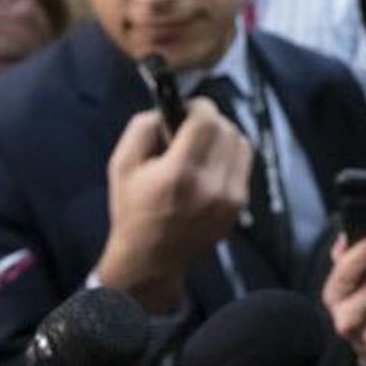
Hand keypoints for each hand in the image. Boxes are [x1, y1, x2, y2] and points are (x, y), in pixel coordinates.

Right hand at [98, 101, 252, 311]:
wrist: (151, 258)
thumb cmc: (133, 208)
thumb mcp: (122, 163)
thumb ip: (143, 127)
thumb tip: (170, 109)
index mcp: (180, 174)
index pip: (207, 121)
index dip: (197, 107)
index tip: (184, 111)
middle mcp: (212, 185)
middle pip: (226, 128)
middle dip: (208, 121)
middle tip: (188, 130)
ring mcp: (231, 197)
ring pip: (241, 143)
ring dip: (222, 136)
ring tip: (200, 147)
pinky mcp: (240, 205)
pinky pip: (243, 164)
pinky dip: (229, 156)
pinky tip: (209, 167)